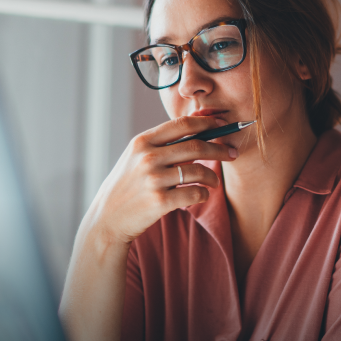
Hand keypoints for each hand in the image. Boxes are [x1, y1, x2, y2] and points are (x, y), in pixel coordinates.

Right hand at [81, 115, 236, 248]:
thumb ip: (161, 143)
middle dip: (219, 149)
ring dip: (213, 177)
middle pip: (196, 146)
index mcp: (142, 141)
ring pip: (199, 171)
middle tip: (232, 153)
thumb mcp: (136, 157)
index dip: (207, 122)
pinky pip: (195, 194)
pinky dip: (204, 194)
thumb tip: (197, 125)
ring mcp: (153, 179)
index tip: (223, 124)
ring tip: (215, 181)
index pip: (182, 124)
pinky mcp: (160, 201)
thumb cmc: (128, 185)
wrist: (107, 218)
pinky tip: (202, 195)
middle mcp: (147, 157)